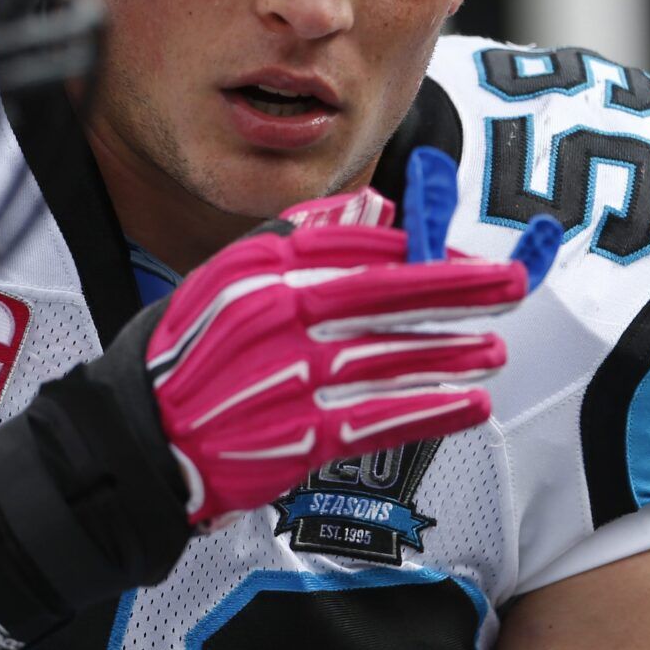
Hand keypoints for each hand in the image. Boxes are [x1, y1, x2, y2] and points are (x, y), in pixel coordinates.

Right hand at [149, 147, 561, 527]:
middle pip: (384, 295)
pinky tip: (466, 403)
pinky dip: (427, 410)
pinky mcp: (298, 438)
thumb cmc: (188, 356)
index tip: (457, 251)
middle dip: (457, 288)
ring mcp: (289, 379)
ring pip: (390, 358)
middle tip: (510, 284)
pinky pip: (379, 418)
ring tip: (492, 349)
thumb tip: (373, 210)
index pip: (353, 247)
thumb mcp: (225, 277)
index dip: (415, 248)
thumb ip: (296, 237)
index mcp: (259, 272)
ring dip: (451, 352)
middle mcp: (275, 318)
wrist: (139, 438)